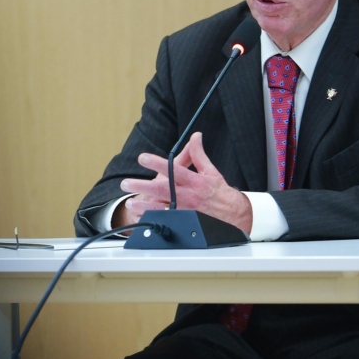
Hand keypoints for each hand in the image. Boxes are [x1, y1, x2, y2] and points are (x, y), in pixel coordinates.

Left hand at [120, 133, 252, 233]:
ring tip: (130, 202)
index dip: (158, 163)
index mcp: (194, 181)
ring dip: (144, 206)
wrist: (233, 215)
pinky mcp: (184, 222)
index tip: (143, 158)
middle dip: (143, 185)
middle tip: (126, 182)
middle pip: (162, 189)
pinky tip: (141, 218)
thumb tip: (195, 136)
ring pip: (161, 208)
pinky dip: (153, 220)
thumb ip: (198, 154)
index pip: (174, 169)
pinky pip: (166, 222)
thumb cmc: (220, 192)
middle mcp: (188, 195)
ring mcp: (185, 211)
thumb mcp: (211, 171)